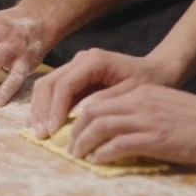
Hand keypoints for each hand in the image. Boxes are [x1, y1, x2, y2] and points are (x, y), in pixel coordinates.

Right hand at [29, 48, 177, 138]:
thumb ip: (105, 102)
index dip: (56, 108)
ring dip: (40, 109)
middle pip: (49, 83)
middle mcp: (80, 60)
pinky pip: (54, 91)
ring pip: (47, 86)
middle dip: (43, 110)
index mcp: (94, 61)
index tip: (53, 131)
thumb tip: (80, 114)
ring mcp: (75, 66)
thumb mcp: (132, 93)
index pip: (65, 84)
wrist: (156, 70)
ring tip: (39, 133)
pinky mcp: (74, 76)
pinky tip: (45, 125)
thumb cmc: (148, 81)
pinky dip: (46, 108)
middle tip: (41, 135)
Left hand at [67, 82, 195, 165]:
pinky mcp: (154, 139)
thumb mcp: (165, 104)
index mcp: (141, 92)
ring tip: (78, 156)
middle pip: (92, 111)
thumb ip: (143, 110)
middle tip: (70, 146)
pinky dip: (102, 154)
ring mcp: (146, 119)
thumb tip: (121, 127)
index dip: (80, 116)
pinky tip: (98, 161)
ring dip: (83, 143)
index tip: (74, 131)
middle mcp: (139, 101)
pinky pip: (118, 145)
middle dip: (75, 130)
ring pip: (100, 126)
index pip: (98, 99)